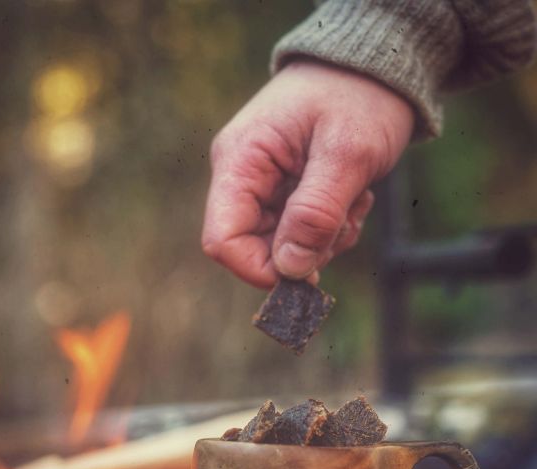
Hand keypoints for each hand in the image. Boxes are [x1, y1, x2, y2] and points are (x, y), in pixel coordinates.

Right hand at [201, 61, 413, 287]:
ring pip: (280, 246)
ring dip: (323, 239)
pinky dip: (329, 230)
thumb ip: (315, 212)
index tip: (307, 271)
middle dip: (303, 250)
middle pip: (254, 248)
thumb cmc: (360, 95)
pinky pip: (299, 233)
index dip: (259, 268)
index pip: (222, 240)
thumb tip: (289, 269)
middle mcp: (242, 177)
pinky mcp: (284, 192)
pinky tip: (350, 200)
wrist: (376, 67)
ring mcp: (263, 186)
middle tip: (344, 222)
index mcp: (240, 161)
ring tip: (352, 202)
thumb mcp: (347, 153)